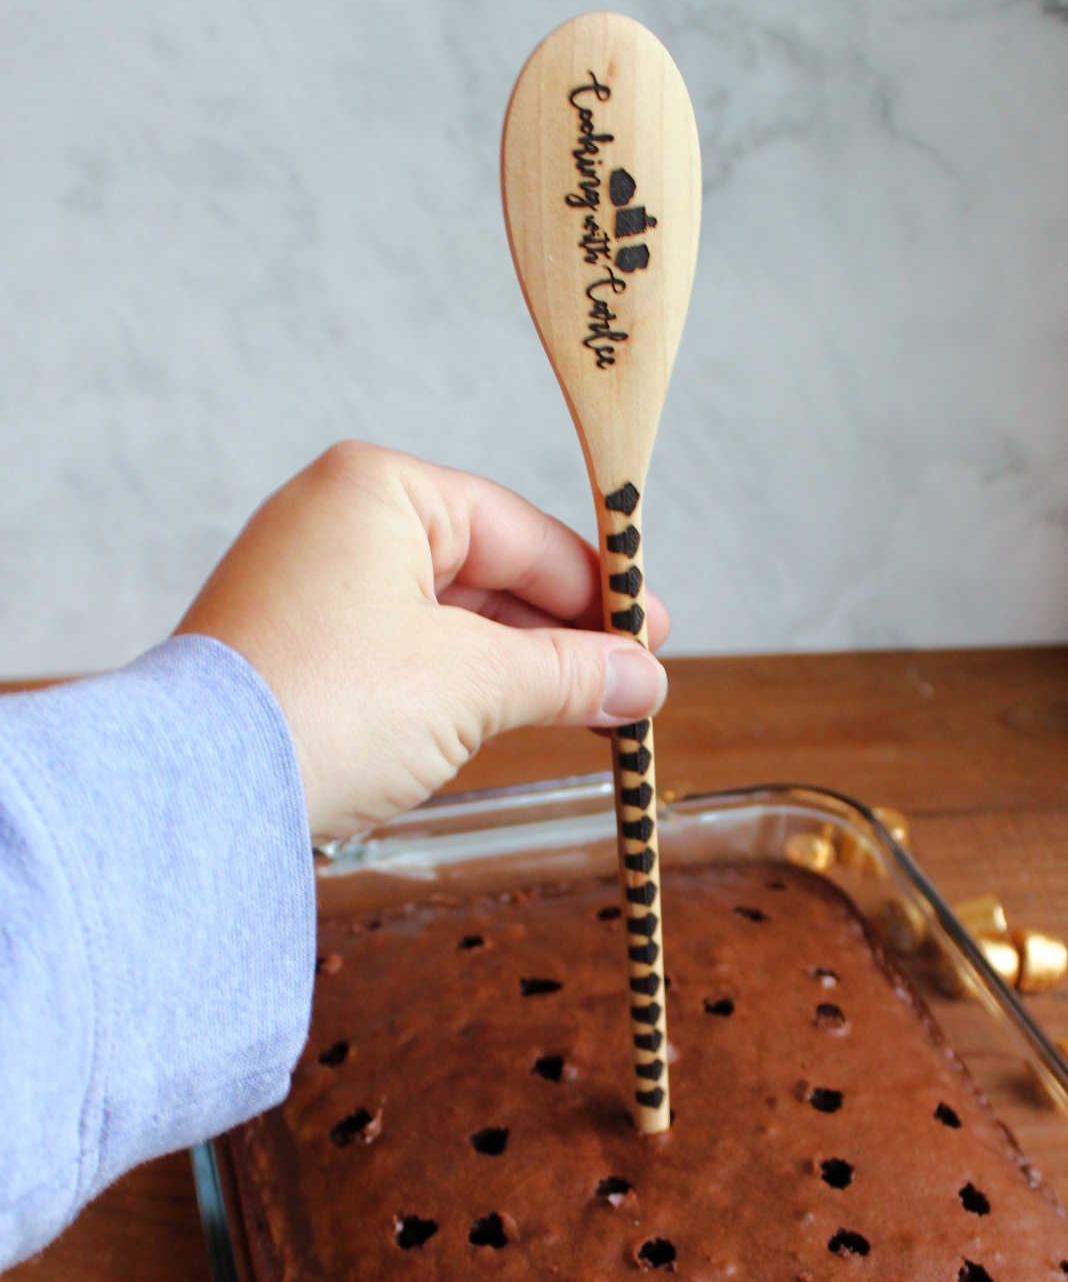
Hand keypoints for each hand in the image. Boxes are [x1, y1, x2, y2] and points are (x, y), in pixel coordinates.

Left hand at [177, 442, 668, 840]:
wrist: (200, 792)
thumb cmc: (325, 706)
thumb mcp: (472, 682)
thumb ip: (568, 673)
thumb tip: (641, 681)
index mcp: (378, 489)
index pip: (520, 531)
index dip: (596, 590)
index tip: (653, 637)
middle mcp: (337, 521)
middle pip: (487, 573)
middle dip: (563, 637)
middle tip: (632, 686)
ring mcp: (311, 588)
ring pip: (448, 620)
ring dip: (519, 670)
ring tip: (591, 714)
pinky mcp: (297, 650)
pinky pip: (405, 654)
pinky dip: (462, 688)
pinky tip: (512, 721)